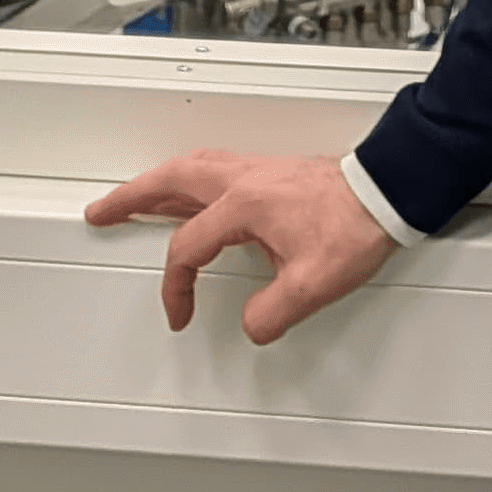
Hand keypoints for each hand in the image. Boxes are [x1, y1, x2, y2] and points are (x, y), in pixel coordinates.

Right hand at [85, 150, 401, 344]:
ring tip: (134, 196)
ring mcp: (259, 170)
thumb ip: (271, 313)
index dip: (176, 287)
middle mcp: (247, 179)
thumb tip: (250, 325)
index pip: (189, 248)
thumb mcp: (312, 285)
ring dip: (157, 181)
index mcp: (245, 205)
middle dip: (130, 196)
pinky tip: (189, 188)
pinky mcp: (273, 171)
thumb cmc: (357, 226)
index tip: (179, 312)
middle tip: (102, 209)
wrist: (389, 192)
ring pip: (192, 166)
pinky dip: (188, 176)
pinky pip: (214, 166)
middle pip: (172, 179)